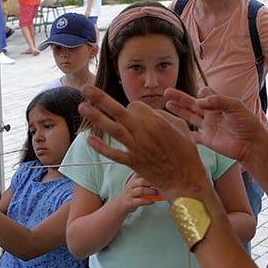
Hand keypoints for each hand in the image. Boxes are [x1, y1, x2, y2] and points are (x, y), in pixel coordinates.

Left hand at [78, 85, 210, 197]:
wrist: (184, 178)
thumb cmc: (185, 152)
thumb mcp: (181, 127)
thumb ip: (163, 115)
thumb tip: (149, 112)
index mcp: (157, 122)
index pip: (135, 106)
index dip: (133, 107)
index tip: (135, 113)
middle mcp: (144, 133)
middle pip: (118, 112)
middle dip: (101, 98)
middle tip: (85, 88)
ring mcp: (136, 148)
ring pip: (112, 129)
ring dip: (96, 117)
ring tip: (82, 107)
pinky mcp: (132, 162)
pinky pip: (113, 153)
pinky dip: (101, 147)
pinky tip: (88, 139)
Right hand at [116, 172, 163, 214]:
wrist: (120, 203)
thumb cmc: (132, 193)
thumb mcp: (137, 184)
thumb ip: (147, 181)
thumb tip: (162, 180)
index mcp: (134, 179)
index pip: (141, 172)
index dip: (150, 172)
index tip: (160, 173)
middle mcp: (132, 185)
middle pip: (142, 181)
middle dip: (153, 182)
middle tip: (161, 184)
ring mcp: (130, 193)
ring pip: (141, 190)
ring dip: (151, 192)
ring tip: (156, 193)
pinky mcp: (130, 202)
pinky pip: (140, 201)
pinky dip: (148, 201)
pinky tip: (153, 201)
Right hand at [164, 87, 266, 165]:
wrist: (251, 144)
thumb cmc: (247, 124)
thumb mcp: (235, 106)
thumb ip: (217, 100)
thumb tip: (198, 100)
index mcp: (219, 104)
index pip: (205, 93)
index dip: (200, 92)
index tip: (200, 95)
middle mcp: (212, 114)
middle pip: (192, 103)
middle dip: (180, 98)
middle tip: (166, 92)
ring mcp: (208, 127)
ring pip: (189, 117)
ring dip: (178, 111)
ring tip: (166, 105)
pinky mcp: (207, 139)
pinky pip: (193, 135)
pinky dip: (183, 132)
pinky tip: (172, 129)